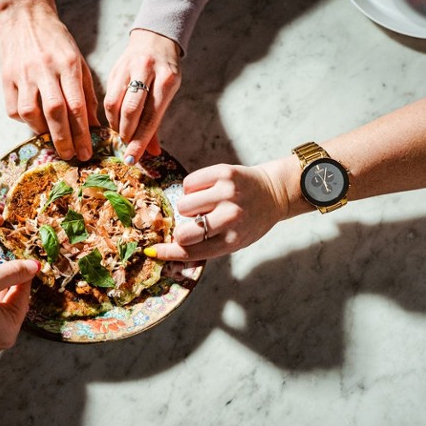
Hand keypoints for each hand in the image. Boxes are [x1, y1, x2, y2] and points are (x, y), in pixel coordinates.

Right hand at [0, 0, 98, 160]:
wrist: (24, 15)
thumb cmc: (56, 41)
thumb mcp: (78, 61)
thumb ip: (86, 92)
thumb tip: (93, 125)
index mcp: (68, 65)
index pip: (77, 106)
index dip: (83, 134)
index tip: (87, 152)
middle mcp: (45, 70)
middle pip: (55, 112)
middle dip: (64, 140)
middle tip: (71, 156)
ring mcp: (23, 74)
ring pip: (31, 113)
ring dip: (43, 132)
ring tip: (54, 142)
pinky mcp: (6, 78)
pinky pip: (14, 109)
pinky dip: (26, 121)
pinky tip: (35, 123)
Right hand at [104, 29, 181, 163]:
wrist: (155, 38)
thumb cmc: (165, 71)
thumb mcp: (168, 93)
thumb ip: (156, 122)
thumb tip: (152, 152)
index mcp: (167, 80)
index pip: (151, 117)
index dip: (140, 141)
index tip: (131, 159)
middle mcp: (147, 71)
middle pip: (130, 110)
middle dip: (126, 133)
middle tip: (126, 145)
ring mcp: (128, 68)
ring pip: (114, 104)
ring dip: (115, 124)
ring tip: (120, 132)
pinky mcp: (114, 69)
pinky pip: (108, 97)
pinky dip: (110, 114)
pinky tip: (115, 119)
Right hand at [145, 163, 289, 260]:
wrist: (274, 192)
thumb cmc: (249, 220)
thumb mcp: (234, 240)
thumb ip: (205, 246)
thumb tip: (165, 249)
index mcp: (233, 240)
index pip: (191, 252)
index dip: (167, 252)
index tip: (151, 251)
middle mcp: (231, 217)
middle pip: (184, 232)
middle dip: (182, 229)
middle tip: (193, 224)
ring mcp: (227, 193)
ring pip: (183, 204)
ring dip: (188, 206)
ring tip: (205, 205)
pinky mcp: (223, 173)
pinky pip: (189, 183)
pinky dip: (192, 188)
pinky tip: (206, 190)